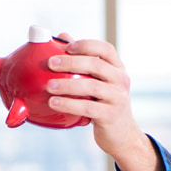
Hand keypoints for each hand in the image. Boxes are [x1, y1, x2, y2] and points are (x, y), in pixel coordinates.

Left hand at [46, 33, 163, 170]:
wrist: (121, 134)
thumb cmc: (103, 104)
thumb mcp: (97, 83)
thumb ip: (82, 62)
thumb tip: (62, 36)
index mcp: (117, 68)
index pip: (106, 49)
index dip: (87, 45)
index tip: (67, 46)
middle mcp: (120, 80)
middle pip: (96, 65)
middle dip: (72, 62)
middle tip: (51, 64)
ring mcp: (117, 97)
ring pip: (92, 86)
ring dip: (68, 84)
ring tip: (49, 86)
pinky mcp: (110, 115)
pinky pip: (88, 107)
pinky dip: (69, 104)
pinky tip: (53, 103)